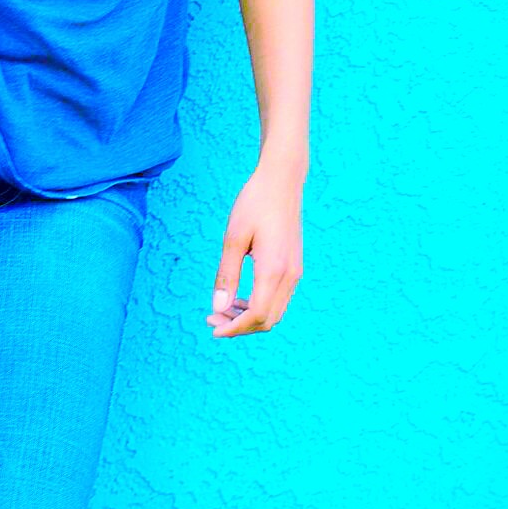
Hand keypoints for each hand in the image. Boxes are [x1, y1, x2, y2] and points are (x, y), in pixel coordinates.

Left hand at [207, 161, 304, 337]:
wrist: (282, 181)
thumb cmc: (254, 204)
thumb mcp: (233, 238)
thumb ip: (227, 275)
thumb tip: (218, 308)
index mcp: (274, 270)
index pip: (257, 315)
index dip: (234, 327)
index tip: (213, 328)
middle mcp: (290, 275)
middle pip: (267, 320)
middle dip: (239, 326)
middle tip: (212, 318)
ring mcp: (295, 272)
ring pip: (274, 312)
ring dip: (249, 318)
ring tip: (223, 309)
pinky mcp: (294, 266)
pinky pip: (278, 299)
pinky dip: (259, 306)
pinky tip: (239, 298)